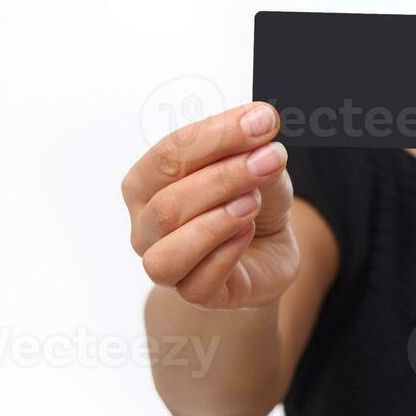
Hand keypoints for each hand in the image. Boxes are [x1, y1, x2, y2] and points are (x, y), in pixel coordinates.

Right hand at [121, 102, 298, 309]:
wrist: (270, 248)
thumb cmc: (249, 199)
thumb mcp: (257, 165)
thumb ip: (253, 148)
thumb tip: (259, 124)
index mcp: (146, 183)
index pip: (169, 155)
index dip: (216, 136)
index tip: (262, 121)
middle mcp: (145, 226)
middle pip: (168, 205)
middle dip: (223, 178)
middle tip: (270, 159)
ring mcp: (164, 265)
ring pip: (169, 252)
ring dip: (216, 222)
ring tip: (252, 201)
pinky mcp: (194, 295)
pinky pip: (197, 283)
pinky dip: (226, 253)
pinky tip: (249, 232)